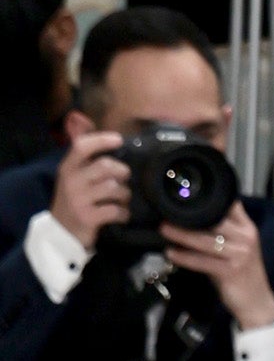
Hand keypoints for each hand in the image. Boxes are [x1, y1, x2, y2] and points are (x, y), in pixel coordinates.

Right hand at [48, 126, 136, 251]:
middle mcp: (71, 181)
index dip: (101, 140)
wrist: (61, 233)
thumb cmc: (73, 201)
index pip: (82, 146)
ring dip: (125, 194)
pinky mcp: (88, 217)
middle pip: (105, 166)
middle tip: (125, 180)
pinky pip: (115, 210)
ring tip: (123, 199)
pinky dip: (123, 213)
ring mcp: (79, 199)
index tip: (119, 139)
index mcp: (67, 168)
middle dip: (122, 172)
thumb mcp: (73, 177)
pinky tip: (121, 215)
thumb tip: (93, 127)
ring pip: (114, 188)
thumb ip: (84, 157)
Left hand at [161, 200, 273, 332]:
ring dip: (182, 235)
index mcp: (247, 228)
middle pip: (215, 220)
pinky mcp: (230, 272)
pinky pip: (202, 261)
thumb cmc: (241, 273)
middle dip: (189, 215)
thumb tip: (193, 215)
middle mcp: (245, 238)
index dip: (209, 197)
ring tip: (164, 229)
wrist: (256, 302)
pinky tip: (171, 253)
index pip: (229, 204)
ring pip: (205, 240)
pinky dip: (185, 258)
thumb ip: (222, 229)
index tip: (186, 194)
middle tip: (166, 211)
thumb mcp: (237, 246)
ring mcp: (239, 255)